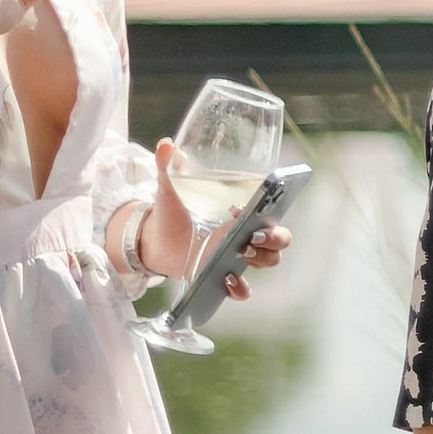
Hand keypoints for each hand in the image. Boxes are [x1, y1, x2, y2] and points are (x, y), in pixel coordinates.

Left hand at [136, 140, 292, 299]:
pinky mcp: (222, 276)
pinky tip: (227, 281)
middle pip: (280, 238)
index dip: (274, 207)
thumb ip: (168, 166)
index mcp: (241, 210)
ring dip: (261, 259)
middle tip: (253, 235)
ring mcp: (236, 256)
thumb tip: (165, 144)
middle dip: (276, 238)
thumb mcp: (170, 188)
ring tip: (238, 255)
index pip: (273, 209)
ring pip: (269, 260)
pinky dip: (240, 288)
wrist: (152, 240)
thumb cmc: (170, 211)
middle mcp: (245, 233)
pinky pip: (243, 288)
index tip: (254, 206)